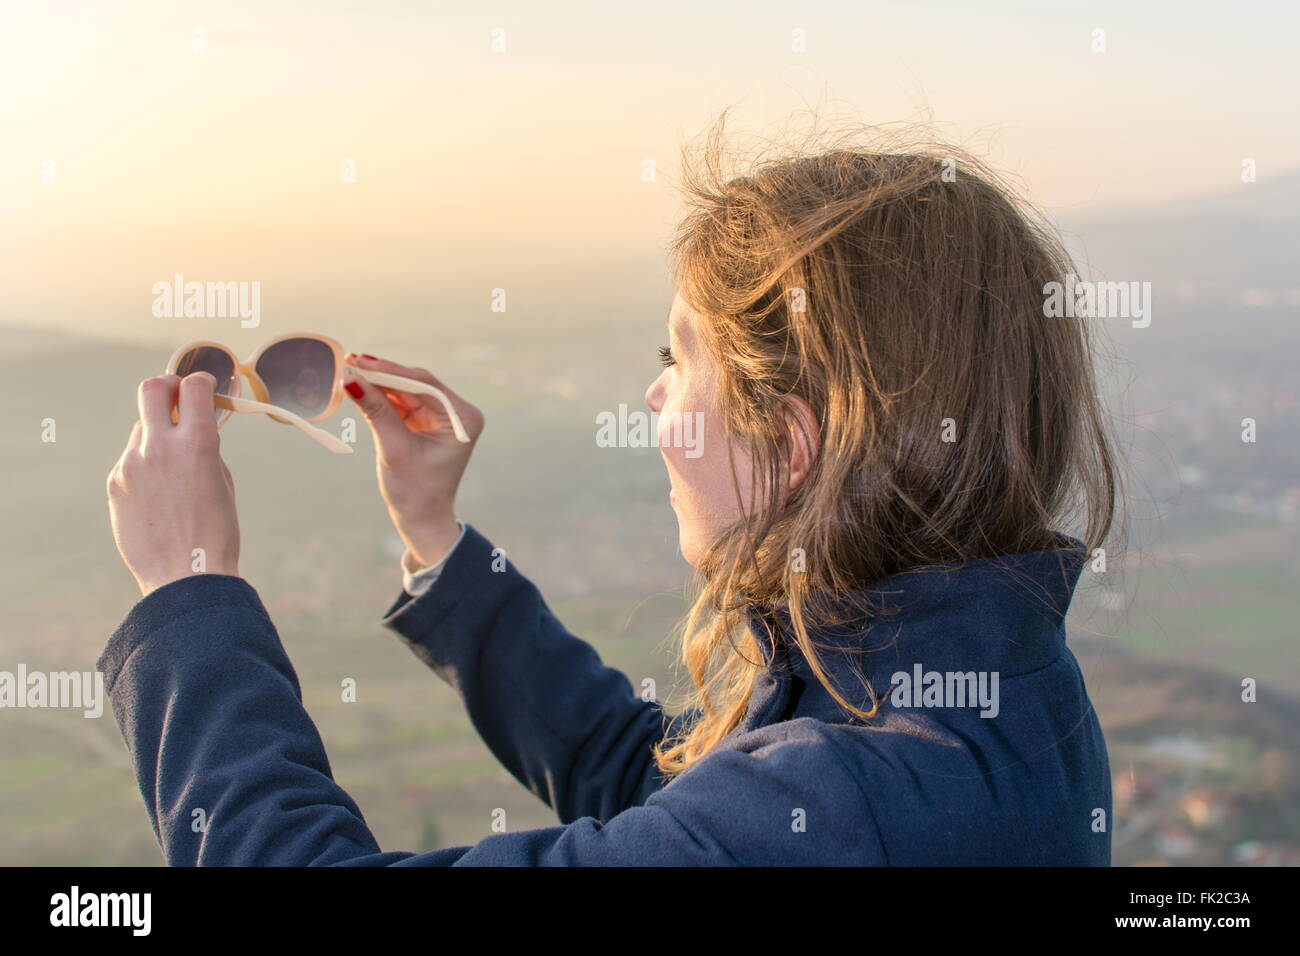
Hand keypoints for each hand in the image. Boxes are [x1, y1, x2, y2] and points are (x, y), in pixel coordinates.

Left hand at [107, 372, 240, 596]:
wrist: (185, 576)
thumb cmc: (215, 532)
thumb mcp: (222, 481)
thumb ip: (205, 447)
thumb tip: (193, 426)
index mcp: (196, 443)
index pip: (192, 387)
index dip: (201, 382)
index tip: (205, 388)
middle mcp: (159, 446)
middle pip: (151, 389)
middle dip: (166, 386)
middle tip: (176, 397)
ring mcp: (130, 464)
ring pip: (142, 430)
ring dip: (157, 435)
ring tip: (173, 469)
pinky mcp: (115, 483)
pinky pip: (130, 460)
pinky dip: (145, 466)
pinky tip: (159, 496)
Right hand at [343, 354, 483, 567]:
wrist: (421, 519)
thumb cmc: (414, 490)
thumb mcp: (394, 448)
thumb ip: (376, 411)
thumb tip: (351, 380)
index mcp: (462, 419)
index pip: (424, 384)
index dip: (390, 371)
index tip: (360, 362)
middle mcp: (457, 413)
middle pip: (415, 383)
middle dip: (382, 374)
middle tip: (350, 361)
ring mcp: (442, 417)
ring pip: (406, 390)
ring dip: (378, 383)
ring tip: (348, 372)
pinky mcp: (427, 422)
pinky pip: (402, 402)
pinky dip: (381, 396)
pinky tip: (359, 386)